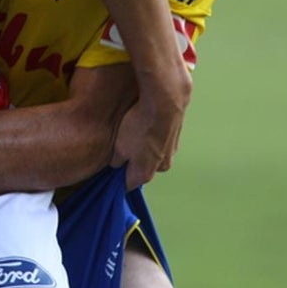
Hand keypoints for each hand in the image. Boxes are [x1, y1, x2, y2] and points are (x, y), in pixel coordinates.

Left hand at [111, 65, 190, 188]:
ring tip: (133, 130)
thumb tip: (117, 164)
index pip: (127, 184)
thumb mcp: (119, 146)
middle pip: (141, 169)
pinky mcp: (176, 137)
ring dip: (143, 146)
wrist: (164, 103)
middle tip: (120, 144)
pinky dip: (153, 135)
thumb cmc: (138, 126)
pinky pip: (160, 141)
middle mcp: (161, 168)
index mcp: (145, 174)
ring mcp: (172, 152)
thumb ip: (116, 160)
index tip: (109, 167)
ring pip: (152, 154)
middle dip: (131, 161)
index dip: (116, 177)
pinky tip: (145, 122)